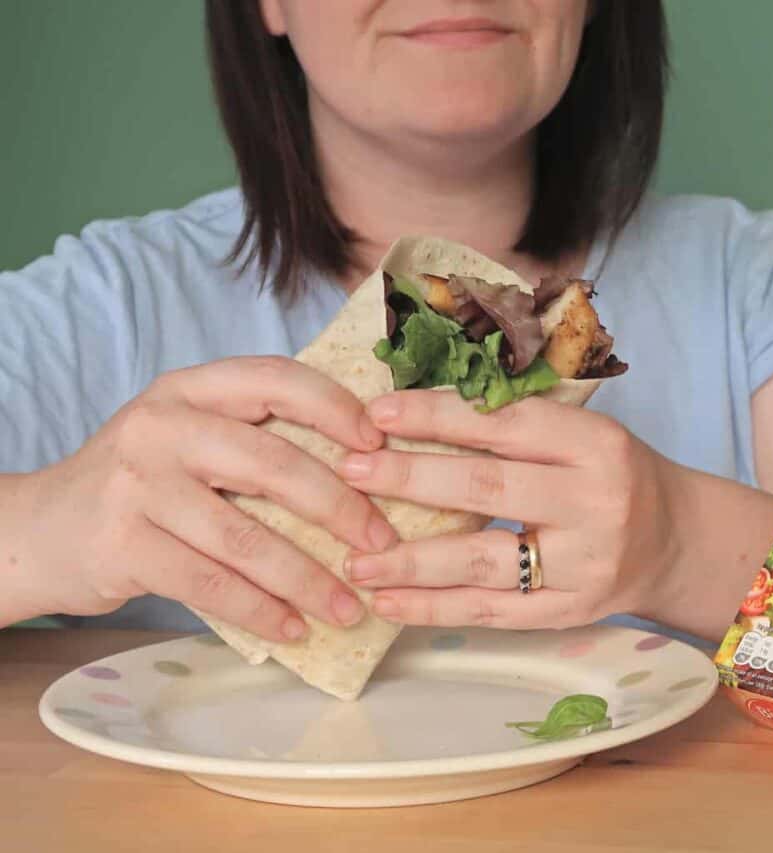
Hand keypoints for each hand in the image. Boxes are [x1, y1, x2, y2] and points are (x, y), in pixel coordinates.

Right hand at [7, 357, 397, 639]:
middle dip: (340, 507)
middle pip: (273, 463)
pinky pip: (211, 583)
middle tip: (384, 543)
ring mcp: (137, 485)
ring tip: (350, 607)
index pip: (275, 379)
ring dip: (308, 578)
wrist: (42, 529)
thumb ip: (257, 436)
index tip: (381, 445)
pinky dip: (261, 610)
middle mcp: (162, 427)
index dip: (335, 408)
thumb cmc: (145, 484)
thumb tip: (369, 467)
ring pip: (246, 536)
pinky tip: (294, 627)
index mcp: (192, 389)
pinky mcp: (122, 545)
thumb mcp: (192, 437)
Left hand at [335, 390, 681, 628]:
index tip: (376, 413)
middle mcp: (595, 502)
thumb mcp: (585, 434)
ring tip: (353, 559)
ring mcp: (584, 563)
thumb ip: (516, 425)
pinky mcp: (570, 612)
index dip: (437, 417)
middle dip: (409, 480)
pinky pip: (491, 612)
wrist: (674, 541)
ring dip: (410, 560)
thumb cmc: (613, 475)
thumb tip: (412, 411)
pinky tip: (389, 602)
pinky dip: (434, 608)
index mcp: (597, 444)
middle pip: (487, 488)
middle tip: (348, 472)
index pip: (506, 424)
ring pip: (482, 560)